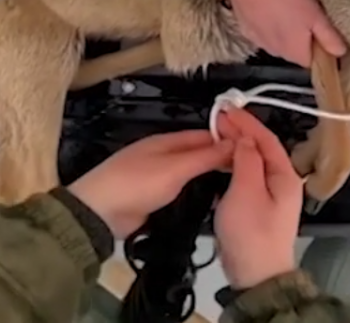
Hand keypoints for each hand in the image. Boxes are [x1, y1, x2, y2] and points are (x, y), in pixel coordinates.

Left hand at [69, 130, 233, 237]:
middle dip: (219, 161)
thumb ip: (204, 157)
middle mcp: (163, 156)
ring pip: (190, 174)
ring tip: (233, 189)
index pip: (204, 135)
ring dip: (207, 180)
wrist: (100, 213)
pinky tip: (208, 204)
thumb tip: (233, 143)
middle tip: (247, 173)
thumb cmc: (134, 184)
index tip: (249, 150)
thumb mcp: (175, 169)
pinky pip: (180, 192)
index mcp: (166, 141)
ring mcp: (157, 177)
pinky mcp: (153, 197)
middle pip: (198, 154)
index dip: (226, 140)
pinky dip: (194, 195)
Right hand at [211, 0, 345, 66]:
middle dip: (304, 38)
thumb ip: (328, 36)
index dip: (322, 49)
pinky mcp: (247, 30)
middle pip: (297, 52)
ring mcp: (259, 42)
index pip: (314, 62)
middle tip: (308, 14)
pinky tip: (271, 7)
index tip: (324, 30)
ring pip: (280, 42)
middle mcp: (277, 53)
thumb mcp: (315, 13)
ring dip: (286, 30)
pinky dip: (269, 24)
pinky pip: (264, 32)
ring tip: (289, 7)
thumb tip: (340, 53)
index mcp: (295, 52)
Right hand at [213, 107, 303, 288]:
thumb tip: (244, 138)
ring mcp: (271, 197)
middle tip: (217, 119)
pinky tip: (221, 165)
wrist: (256, 277)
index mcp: (285, 176)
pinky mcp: (259, 209)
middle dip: (240, 132)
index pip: (265, 138)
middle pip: (261, 148)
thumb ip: (246, 161)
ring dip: (235, 147)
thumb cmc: (253, 237)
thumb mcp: (246, 192)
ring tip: (216, 136)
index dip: (245, 122)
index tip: (226, 109)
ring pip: (253, 163)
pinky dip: (233, 166)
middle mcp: (282, 183)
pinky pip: (247, 178)